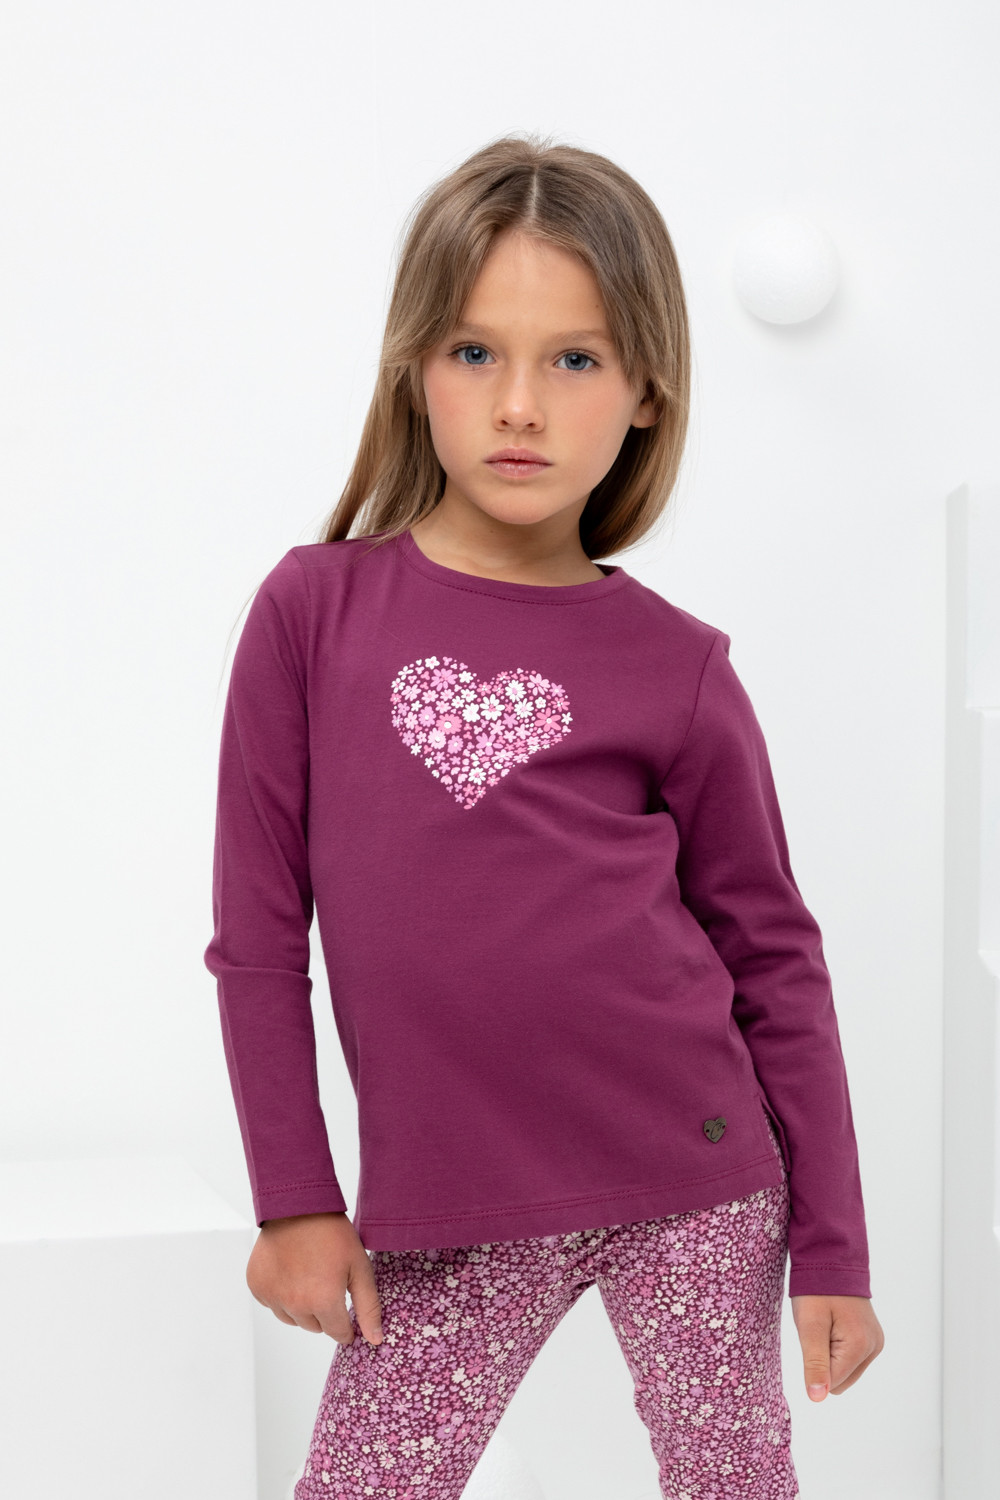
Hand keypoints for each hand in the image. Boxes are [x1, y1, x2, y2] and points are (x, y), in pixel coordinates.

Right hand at [246, 1211, 383, 1345]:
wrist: (297, 1205)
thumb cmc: (331, 1233)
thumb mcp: (360, 1267)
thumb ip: (368, 1307)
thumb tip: (375, 1339)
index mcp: (323, 1301)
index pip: (338, 1333)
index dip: (347, 1326)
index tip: (348, 1314)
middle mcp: (295, 1305)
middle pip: (315, 1326)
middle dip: (325, 1311)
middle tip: (328, 1281)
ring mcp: (273, 1296)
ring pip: (293, 1319)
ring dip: (302, 1306)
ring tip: (309, 1275)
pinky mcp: (257, 1287)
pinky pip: (273, 1304)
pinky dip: (282, 1295)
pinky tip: (291, 1272)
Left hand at [790, 1294, 883, 1399]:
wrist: (832, 1260)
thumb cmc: (817, 1290)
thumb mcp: (810, 1326)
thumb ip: (815, 1363)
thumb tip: (817, 1398)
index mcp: (860, 1347)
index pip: (832, 1383)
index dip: (815, 1364)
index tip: (813, 1336)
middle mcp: (874, 1348)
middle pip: (841, 1381)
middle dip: (824, 1361)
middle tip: (818, 1330)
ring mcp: (875, 1342)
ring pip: (845, 1372)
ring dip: (830, 1355)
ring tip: (825, 1326)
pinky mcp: (872, 1338)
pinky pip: (851, 1359)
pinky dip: (837, 1349)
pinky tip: (833, 1326)